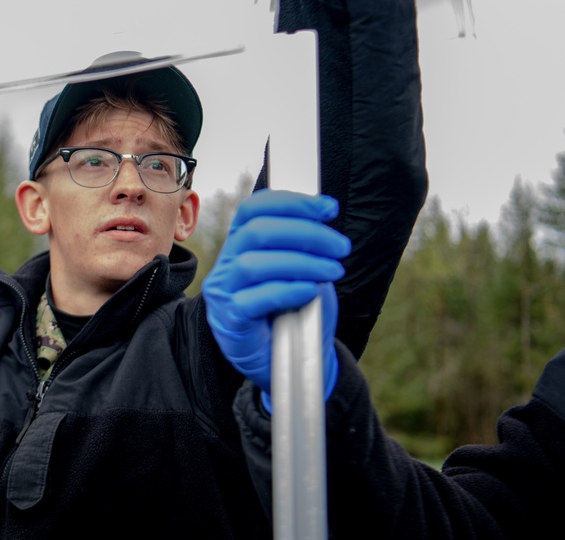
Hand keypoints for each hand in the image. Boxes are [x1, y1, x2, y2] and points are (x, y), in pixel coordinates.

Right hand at [202, 190, 348, 409]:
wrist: (289, 362)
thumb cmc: (296, 311)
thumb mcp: (302, 270)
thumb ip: (302, 244)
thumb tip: (322, 211)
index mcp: (241, 245)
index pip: (254, 209)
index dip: (291, 202)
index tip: (328, 208)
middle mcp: (227, 264)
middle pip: (257, 232)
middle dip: (306, 233)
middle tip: (340, 247)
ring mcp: (224, 293)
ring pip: (255, 264)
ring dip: (302, 263)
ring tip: (332, 270)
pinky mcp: (230, 321)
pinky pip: (254, 300)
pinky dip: (287, 291)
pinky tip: (310, 291)